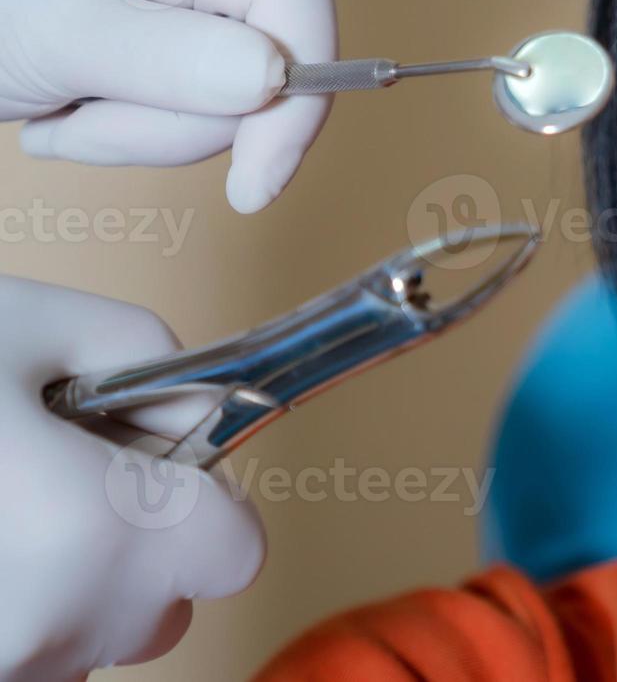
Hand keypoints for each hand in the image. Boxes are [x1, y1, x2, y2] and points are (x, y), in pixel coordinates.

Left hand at [0, 0, 335, 211]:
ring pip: (236, 81)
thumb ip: (170, 60)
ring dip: (147, 125)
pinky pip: (204, 84)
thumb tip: (278, 81)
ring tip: (63, 110)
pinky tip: (73, 96)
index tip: (257, 182)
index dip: (297, 90)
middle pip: (266, 45)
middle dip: (179, 114)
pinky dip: (139, 116)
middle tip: (82, 123)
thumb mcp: (54, 34)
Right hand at [0, 277, 264, 679]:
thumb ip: (146, 353)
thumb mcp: (30, 324)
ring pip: (90, 633)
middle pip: (165, 602)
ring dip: (65, 579)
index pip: (237, 549)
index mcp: (103, 535)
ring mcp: (11, 669)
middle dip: (128, 539)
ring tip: (1, 501)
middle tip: (46, 470)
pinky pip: (33, 650)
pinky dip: (16, 603)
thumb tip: (196, 402)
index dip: (200, 498)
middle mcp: (64, 628)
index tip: (141, 460)